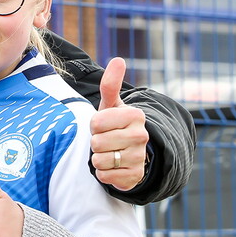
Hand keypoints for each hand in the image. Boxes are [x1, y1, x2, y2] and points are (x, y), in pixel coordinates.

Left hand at [89, 57, 148, 190]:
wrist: (130, 152)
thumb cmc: (115, 124)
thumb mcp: (111, 105)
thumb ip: (111, 84)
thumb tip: (118, 60)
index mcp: (135, 115)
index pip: (96, 123)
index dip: (94, 126)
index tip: (103, 126)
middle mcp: (141, 136)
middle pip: (97, 142)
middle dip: (96, 143)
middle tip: (106, 140)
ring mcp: (140, 157)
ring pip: (99, 160)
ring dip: (98, 158)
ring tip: (109, 152)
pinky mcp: (135, 177)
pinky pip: (104, 176)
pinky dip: (103, 173)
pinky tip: (113, 166)